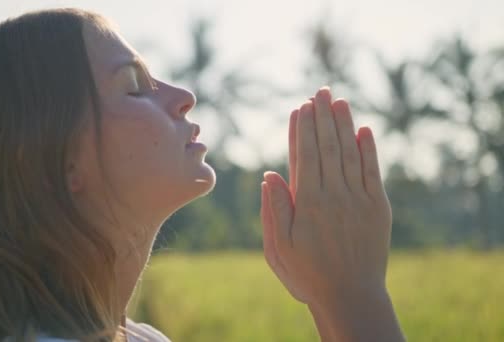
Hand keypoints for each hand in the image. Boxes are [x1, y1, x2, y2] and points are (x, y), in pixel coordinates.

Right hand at [260, 87, 391, 306]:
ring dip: (344, 125)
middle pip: (328, 147)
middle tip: (320, 92)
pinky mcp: (378, 208)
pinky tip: (365, 130)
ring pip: (350, 153)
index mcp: (308, 203)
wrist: (350, 295)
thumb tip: (270, 174)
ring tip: (339, 101)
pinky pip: (373, 172)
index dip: (302, 129)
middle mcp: (334, 196)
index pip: (304, 156)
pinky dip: (369, 149)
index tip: (300, 107)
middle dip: (323, 117)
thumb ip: (274, 209)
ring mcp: (359, 200)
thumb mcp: (279, 247)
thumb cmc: (308, 273)